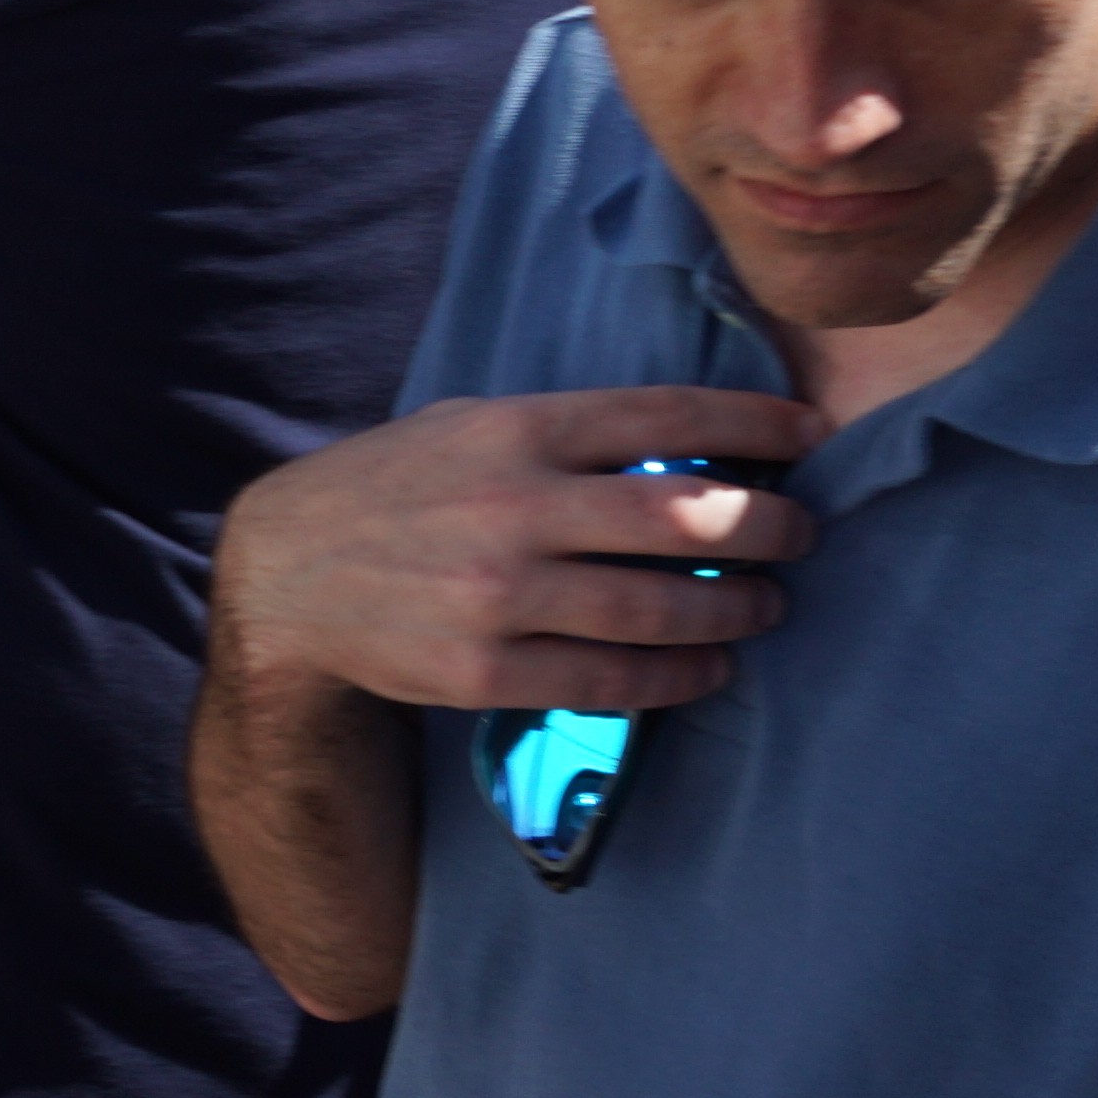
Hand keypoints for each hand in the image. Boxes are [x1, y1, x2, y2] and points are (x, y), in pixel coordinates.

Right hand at [209, 388, 825, 716]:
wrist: (287, 573)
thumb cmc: (395, 486)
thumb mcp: (467, 423)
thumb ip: (562, 431)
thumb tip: (685, 443)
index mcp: (515, 427)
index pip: (663, 416)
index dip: (753, 424)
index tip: (811, 436)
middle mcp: (514, 505)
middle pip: (683, 517)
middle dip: (767, 528)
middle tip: (801, 535)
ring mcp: (499, 594)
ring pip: (659, 609)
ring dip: (736, 610)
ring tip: (767, 606)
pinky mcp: (484, 670)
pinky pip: (611, 681)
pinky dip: (677, 677)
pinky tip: (708, 667)